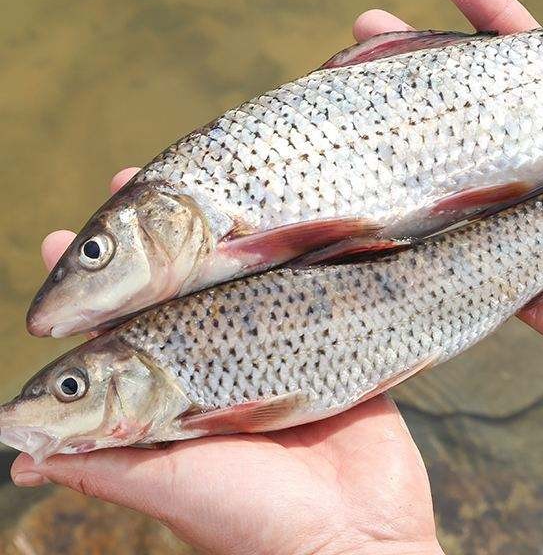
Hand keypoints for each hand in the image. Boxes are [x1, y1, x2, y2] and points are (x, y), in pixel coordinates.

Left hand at [13, 182, 442, 554]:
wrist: (354, 534)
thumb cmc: (251, 518)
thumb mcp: (168, 486)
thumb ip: (103, 464)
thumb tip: (18, 453)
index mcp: (172, 398)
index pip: (119, 327)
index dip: (92, 283)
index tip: (58, 234)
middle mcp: (217, 369)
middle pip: (178, 287)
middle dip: (153, 236)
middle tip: (130, 177)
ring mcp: (274, 352)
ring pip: (240, 280)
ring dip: (219, 229)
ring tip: (195, 180)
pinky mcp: (327, 347)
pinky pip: (310, 294)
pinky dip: (294, 254)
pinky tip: (282, 217)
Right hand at [357, 0, 542, 485]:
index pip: (525, 60)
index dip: (487, 17)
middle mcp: (539, 162)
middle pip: (469, 104)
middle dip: (417, 62)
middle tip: (365, 26)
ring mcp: (515, 211)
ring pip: (448, 162)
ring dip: (400, 125)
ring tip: (347, 85)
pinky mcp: (503, 264)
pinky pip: (450, 235)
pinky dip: (412, 208)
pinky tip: (371, 178)